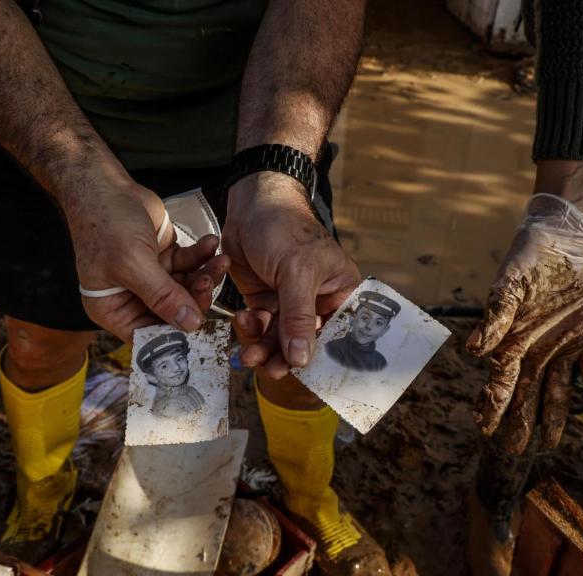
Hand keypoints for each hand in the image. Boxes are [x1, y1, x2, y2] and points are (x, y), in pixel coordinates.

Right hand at [63, 166, 229, 342]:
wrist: (104, 184)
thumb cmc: (105, 223)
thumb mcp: (132, 264)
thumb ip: (163, 296)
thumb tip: (189, 325)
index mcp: (114, 309)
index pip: (149, 336)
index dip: (175, 336)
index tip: (202, 328)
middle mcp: (132, 298)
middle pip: (173, 313)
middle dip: (196, 299)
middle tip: (210, 281)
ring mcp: (151, 278)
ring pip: (187, 288)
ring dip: (206, 276)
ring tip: (220, 260)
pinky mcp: (165, 258)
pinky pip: (190, 265)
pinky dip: (202, 256)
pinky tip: (211, 243)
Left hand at [223, 172, 359, 377]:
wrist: (251, 203)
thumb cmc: (285, 227)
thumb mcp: (297, 271)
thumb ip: (299, 317)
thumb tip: (301, 360)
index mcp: (340, 291)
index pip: (337, 334)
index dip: (322, 357)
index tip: (306, 377)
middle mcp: (317, 299)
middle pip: (304, 341)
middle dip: (285, 356)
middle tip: (268, 371)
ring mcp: (289, 300)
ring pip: (279, 337)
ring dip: (263, 346)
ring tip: (247, 355)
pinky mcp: (265, 298)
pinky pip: (260, 324)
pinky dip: (250, 328)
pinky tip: (242, 322)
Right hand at [466, 194, 582, 453]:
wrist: (565, 236)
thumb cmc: (529, 258)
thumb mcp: (508, 285)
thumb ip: (495, 317)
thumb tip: (474, 352)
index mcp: (512, 339)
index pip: (499, 380)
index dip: (492, 404)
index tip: (484, 427)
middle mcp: (536, 349)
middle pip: (526, 394)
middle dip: (519, 422)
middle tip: (514, 450)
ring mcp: (563, 346)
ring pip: (557, 390)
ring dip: (553, 417)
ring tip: (549, 444)